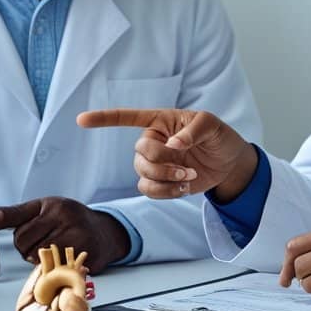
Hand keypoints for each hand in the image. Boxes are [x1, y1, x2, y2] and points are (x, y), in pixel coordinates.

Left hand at [0, 197, 129, 273]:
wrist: (104, 231)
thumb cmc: (71, 218)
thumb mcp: (43, 208)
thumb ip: (16, 214)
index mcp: (55, 208)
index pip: (21, 235)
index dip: (21, 241)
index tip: (30, 237)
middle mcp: (69, 223)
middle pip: (29, 251)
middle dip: (31, 252)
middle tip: (44, 245)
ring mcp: (79, 242)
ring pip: (42, 264)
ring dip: (42, 263)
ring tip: (53, 252)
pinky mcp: (86, 260)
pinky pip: (58, 274)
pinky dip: (57, 271)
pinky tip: (63, 261)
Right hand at [77, 108, 257, 200]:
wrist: (230, 163)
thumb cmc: (219, 136)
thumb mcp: (212, 125)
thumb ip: (193, 131)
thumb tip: (172, 145)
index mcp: (160, 121)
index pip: (127, 117)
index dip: (104, 119)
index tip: (81, 120)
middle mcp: (153, 141)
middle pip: (139, 154)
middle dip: (161, 164)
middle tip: (186, 168)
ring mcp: (155, 163)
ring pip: (142, 175)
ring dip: (164, 180)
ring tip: (189, 178)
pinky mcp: (161, 182)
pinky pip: (149, 190)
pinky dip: (166, 192)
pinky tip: (184, 189)